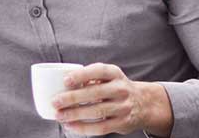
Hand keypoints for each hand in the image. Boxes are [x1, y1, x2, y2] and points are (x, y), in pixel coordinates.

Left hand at [52, 63, 172, 136]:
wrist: (143, 104)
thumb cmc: (116, 88)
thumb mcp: (109, 77)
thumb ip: (90, 77)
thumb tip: (62, 84)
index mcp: (115, 74)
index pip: (99, 71)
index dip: (82, 75)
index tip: (66, 80)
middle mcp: (121, 89)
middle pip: (95, 93)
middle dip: (73, 98)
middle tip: (55, 102)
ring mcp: (123, 107)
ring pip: (97, 111)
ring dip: (75, 114)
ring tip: (59, 116)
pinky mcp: (122, 123)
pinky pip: (100, 127)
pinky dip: (83, 128)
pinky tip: (71, 126)